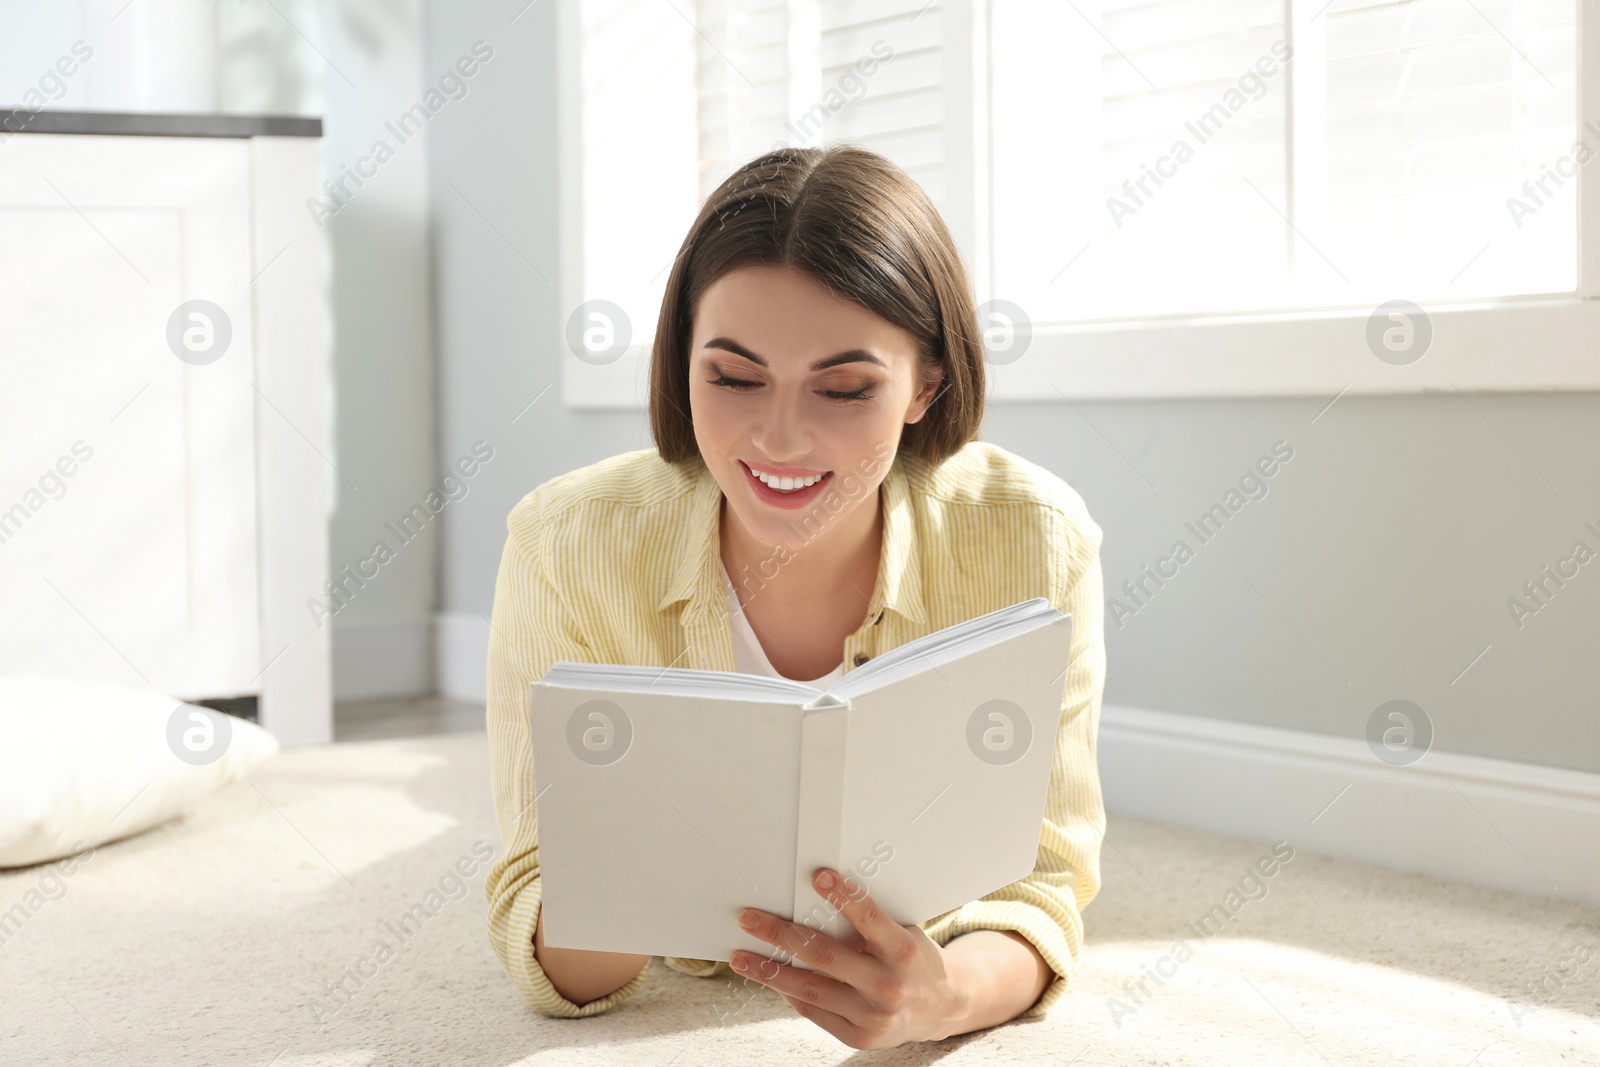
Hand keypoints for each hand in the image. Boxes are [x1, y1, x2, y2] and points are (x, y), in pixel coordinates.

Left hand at [730, 868, 965, 1047]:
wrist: (941, 1008)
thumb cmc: (913, 958)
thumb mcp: (903, 933)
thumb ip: (869, 922)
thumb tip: (815, 895)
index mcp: (903, 951)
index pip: (869, 918)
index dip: (843, 896)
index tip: (818, 876)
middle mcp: (888, 986)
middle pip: (824, 956)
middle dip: (781, 935)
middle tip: (749, 919)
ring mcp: (872, 1016)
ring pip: (810, 989)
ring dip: (769, 971)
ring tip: (741, 957)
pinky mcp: (858, 1036)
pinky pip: (814, 1011)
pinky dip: (788, 992)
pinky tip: (769, 977)